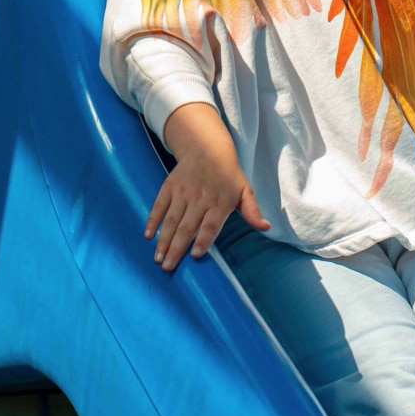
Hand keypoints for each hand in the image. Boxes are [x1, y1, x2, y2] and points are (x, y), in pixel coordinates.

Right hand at [148, 101, 268, 271]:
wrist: (207, 148)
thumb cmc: (229, 175)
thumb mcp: (245, 191)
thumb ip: (253, 212)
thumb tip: (266, 227)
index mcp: (220, 202)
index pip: (211, 225)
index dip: (203, 239)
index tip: (195, 255)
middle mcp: (199, 198)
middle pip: (186, 227)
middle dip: (176, 248)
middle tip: (168, 267)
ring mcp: (182, 193)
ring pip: (171, 220)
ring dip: (163, 240)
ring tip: (158, 258)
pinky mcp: (169, 187)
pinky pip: (159, 206)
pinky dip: (152, 220)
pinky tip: (148, 235)